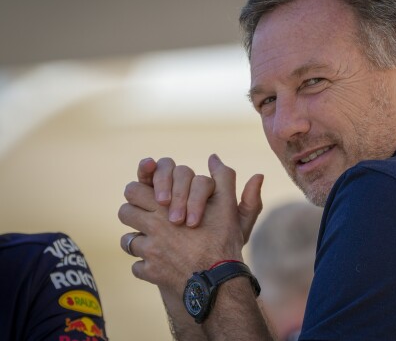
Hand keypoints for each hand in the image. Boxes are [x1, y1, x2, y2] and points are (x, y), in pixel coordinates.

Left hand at [120, 154, 255, 285]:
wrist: (218, 280)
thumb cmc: (223, 239)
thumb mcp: (228, 205)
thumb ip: (223, 178)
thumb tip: (214, 157)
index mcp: (165, 206)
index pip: (134, 189)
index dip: (140, 191)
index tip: (153, 198)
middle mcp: (153, 227)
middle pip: (125, 212)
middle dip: (133, 211)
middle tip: (146, 216)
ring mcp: (149, 251)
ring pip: (127, 241)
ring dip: (136, 240)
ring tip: (152, 241)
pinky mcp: (151, 273)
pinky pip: (137, 267)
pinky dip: (145, 266)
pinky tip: (159, 264)